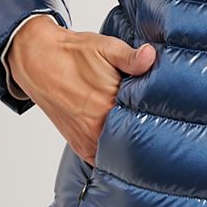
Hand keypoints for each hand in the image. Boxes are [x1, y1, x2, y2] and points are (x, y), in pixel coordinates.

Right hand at [7, 16, 156, 164]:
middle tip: (160, 122)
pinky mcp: (80, 147)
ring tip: (143, 130)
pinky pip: (103, 158)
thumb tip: (150, 56)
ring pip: (119, 152)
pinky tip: (124, 140)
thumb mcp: (105, 47)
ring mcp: (87, 141)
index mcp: (107, 106)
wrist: (39, 61)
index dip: (158, 116)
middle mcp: (97, 129)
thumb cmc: (73, 54)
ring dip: (130, 143)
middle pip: (134, 140)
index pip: (146, 121)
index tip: (168, 110)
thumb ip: (130, 57)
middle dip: (147, 132)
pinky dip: (114, 152)